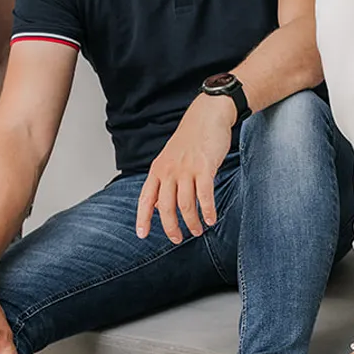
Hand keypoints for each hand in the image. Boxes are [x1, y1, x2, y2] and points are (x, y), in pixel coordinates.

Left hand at [136, 92, 235, 243]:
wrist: (207, 115)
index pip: (146, 198)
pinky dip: (207, 211)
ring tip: (197, 231)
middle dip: (171, 228)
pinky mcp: (204, 167)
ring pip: (185, 205)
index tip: (142, 234)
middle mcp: (169, 170)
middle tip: (178, 239)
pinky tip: (211, 219)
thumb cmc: (190, 138)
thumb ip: (163, 181)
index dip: (143, 218)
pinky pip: (204, 196)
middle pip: (166, 208)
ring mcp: (186, 169)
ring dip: (191, 222)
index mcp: (158, 169)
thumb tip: (159, 205)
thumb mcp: (169, 158)